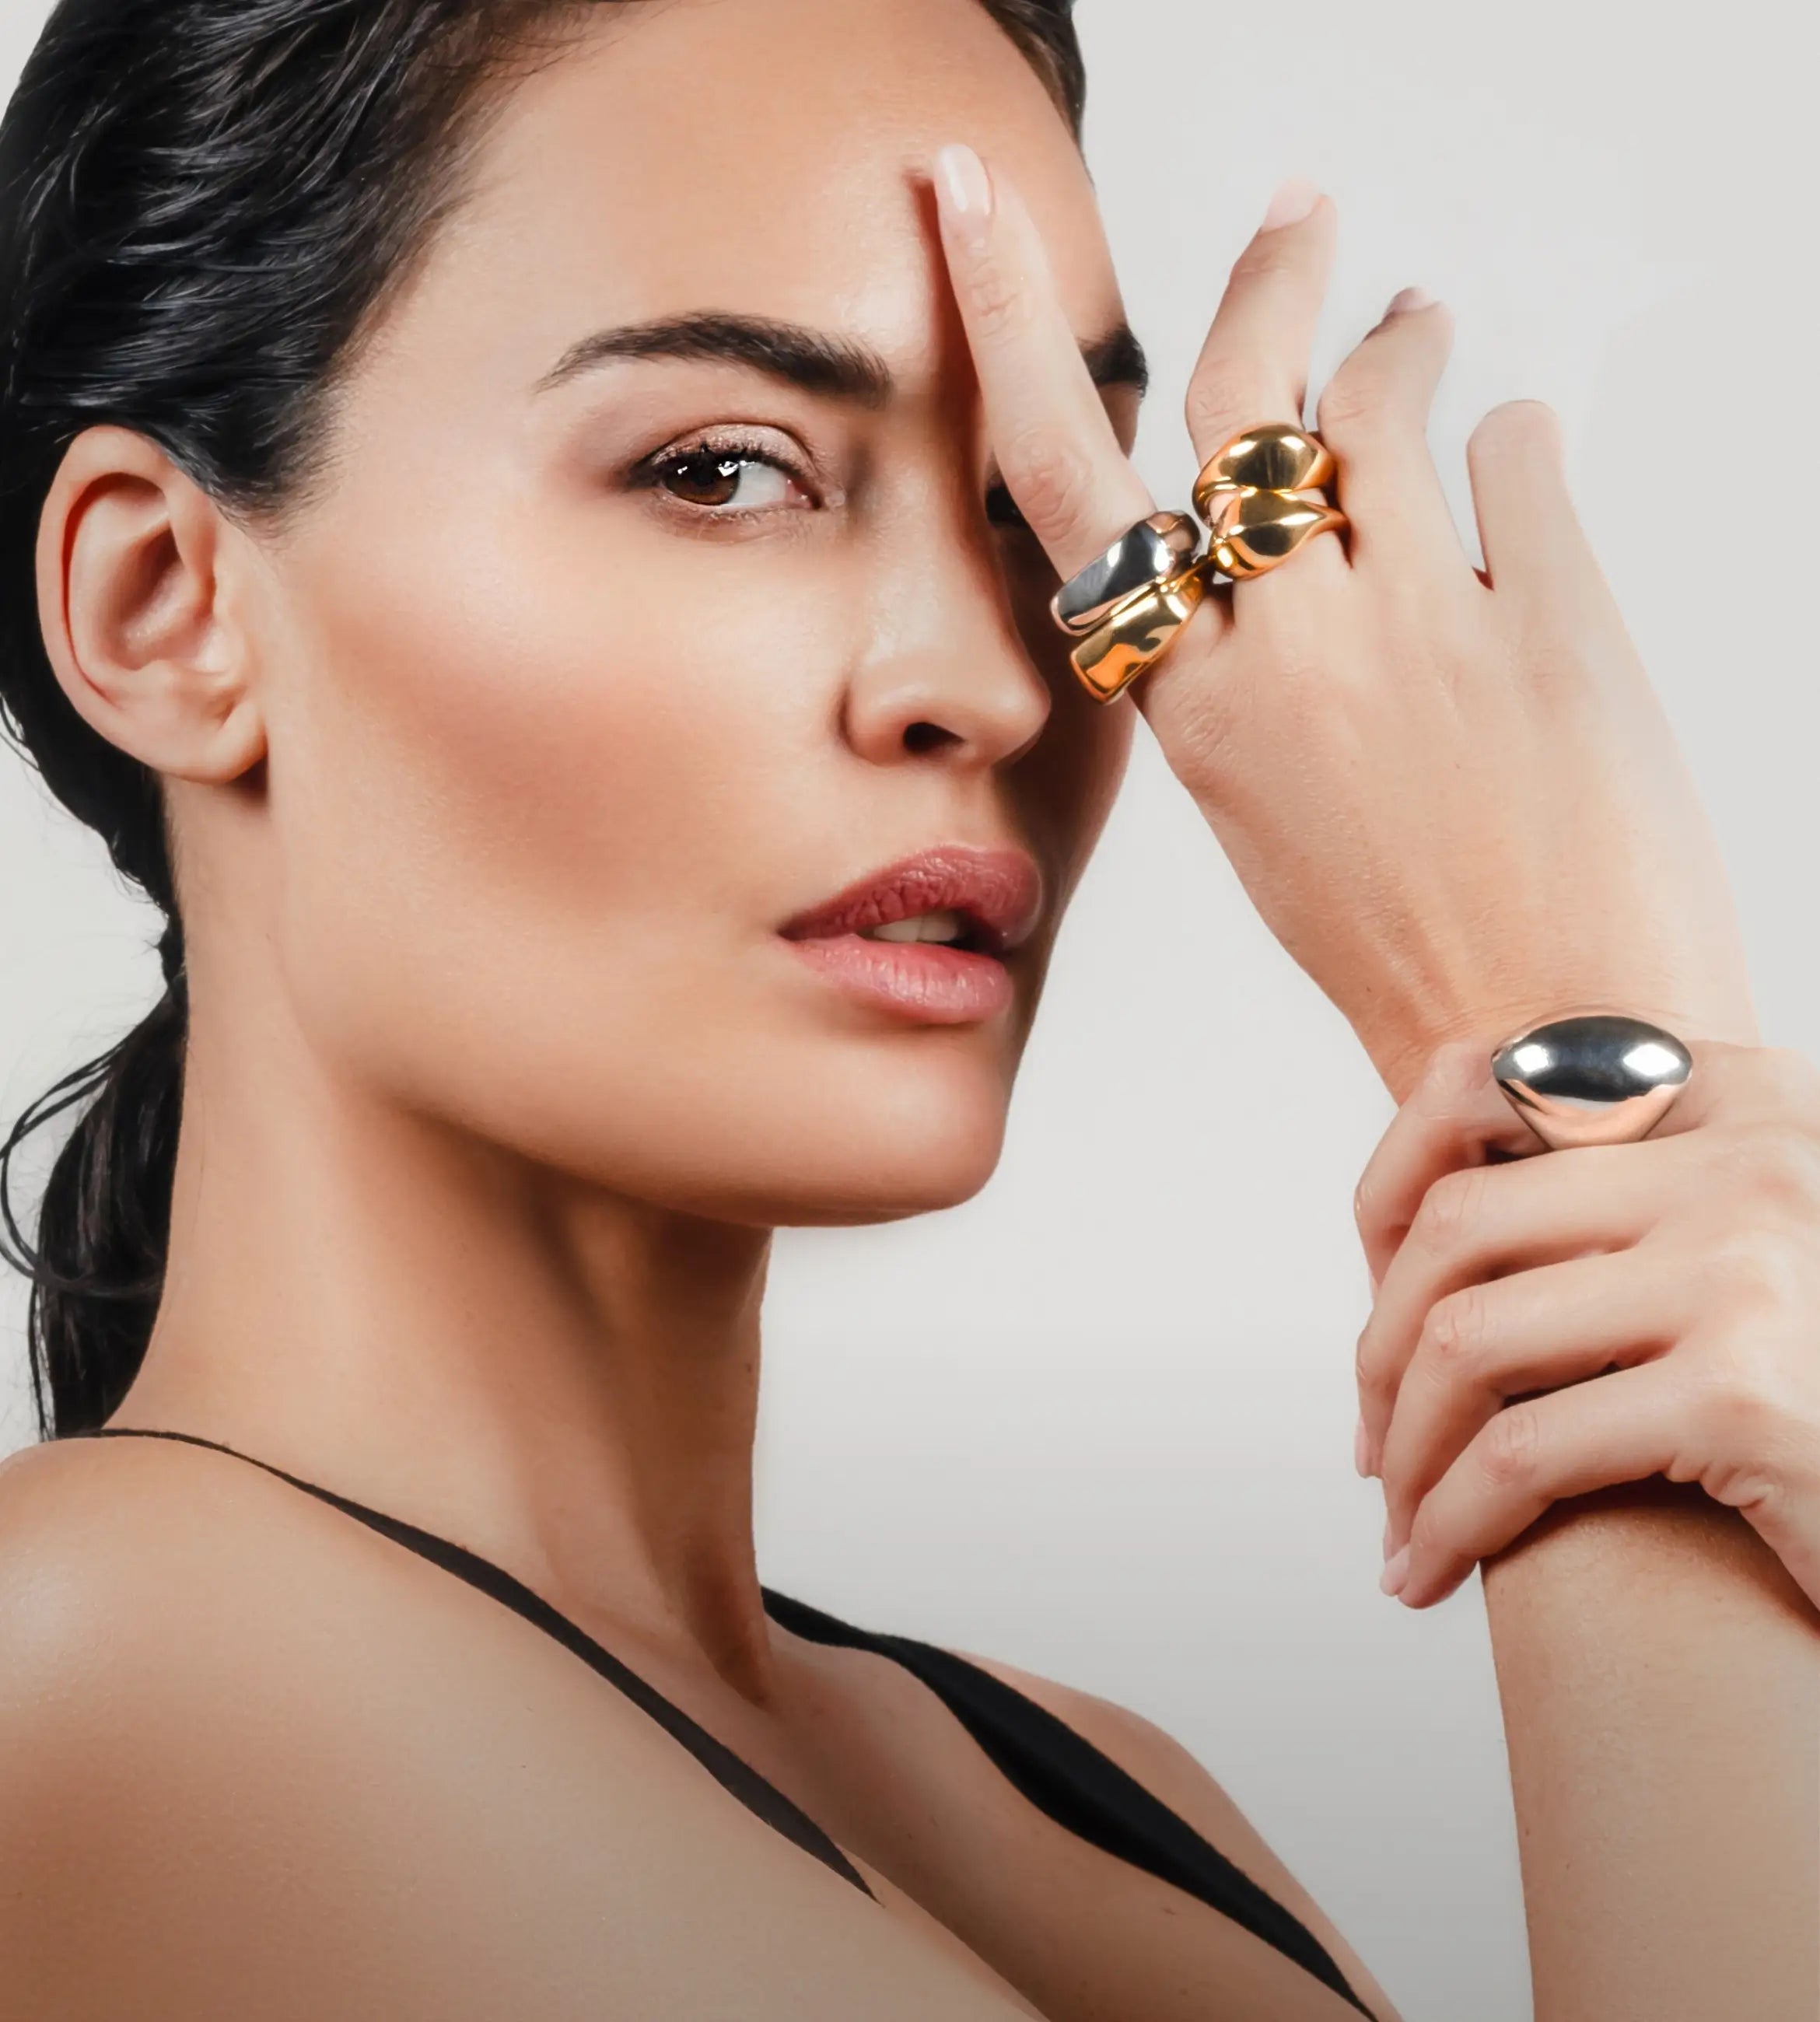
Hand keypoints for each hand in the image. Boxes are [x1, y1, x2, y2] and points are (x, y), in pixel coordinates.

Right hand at [930, 153, 1757, 1096]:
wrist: (1550, 1044)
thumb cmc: (1406, 950)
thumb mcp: (1272, 814)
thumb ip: (1256, 670)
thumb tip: (1298, 527)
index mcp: (1196, 713)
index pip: (1064, 478)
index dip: (1005, 321)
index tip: (972, 207)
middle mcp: (1290, 654)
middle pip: (1241, 395)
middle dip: (1267, 271)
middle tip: (1301, 209)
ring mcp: (1423, 629)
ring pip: (1383, 402)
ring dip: (1402, 341)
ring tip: (1420, 324)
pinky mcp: (1556, 620)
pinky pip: (1519, 459)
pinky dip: (1513, 439)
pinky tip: (1512, 456)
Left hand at [1352, 1036, 1819, 1612]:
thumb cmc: (1812, 1401)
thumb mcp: (1727, 1265)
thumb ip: (1612, 1214)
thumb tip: (1404, 1238)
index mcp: (1745, 1099)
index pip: (1486, 1081)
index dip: (1392, 1194)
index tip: (1386, 1303)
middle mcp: (1755, 1158)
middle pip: (1460, 1223)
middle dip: (1386, 1347)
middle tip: (1377, 1444)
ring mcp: (1751, 1268)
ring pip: (1469, 1341)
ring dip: (1407, 1450)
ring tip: (1402, 1523)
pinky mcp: (1744, 1397)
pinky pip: (1519, 1457)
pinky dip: (1450, 1524)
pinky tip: (1429, 1572)